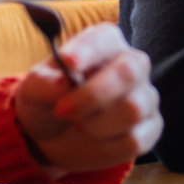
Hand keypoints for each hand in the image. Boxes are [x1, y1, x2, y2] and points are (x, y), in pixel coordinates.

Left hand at [14, 22, 161, 171]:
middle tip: (62, 110)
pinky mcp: (150, 127)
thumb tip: (62, 82)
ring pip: (132, 109)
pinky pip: (135, 139)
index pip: (106, 38)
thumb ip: (43, 82)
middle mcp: (132, 64)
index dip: (88, 50)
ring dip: (97, 124)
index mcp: (105, 43)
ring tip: (80, 123)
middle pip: (129, 72)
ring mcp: (145, 96)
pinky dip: (108, 145)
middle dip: (93, 95)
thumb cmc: (49, 100)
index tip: (67, 62)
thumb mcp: (33, 89)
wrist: (55, 136)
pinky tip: (98, 139)